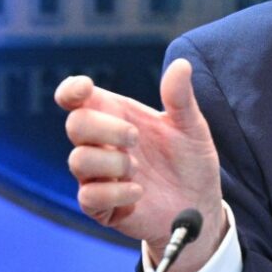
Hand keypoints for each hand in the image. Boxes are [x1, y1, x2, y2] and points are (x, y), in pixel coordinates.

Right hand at [54, 58, 226, 271]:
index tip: (86, 88)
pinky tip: (139, 191)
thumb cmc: (190, 162)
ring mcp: (99, 176)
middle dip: (105, 129)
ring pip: (78, 160)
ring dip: (112, 162)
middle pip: (74, 125)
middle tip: (136, 138)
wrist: (200, 206)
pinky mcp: (101, 207)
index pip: (75, 99)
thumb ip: (181, 98)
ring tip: (139, 169)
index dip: (71, 90)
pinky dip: (115, 193)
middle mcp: (101, 144)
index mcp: (116, 116)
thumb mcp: (192, 127)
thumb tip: (181, 64)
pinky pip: (88, 197)